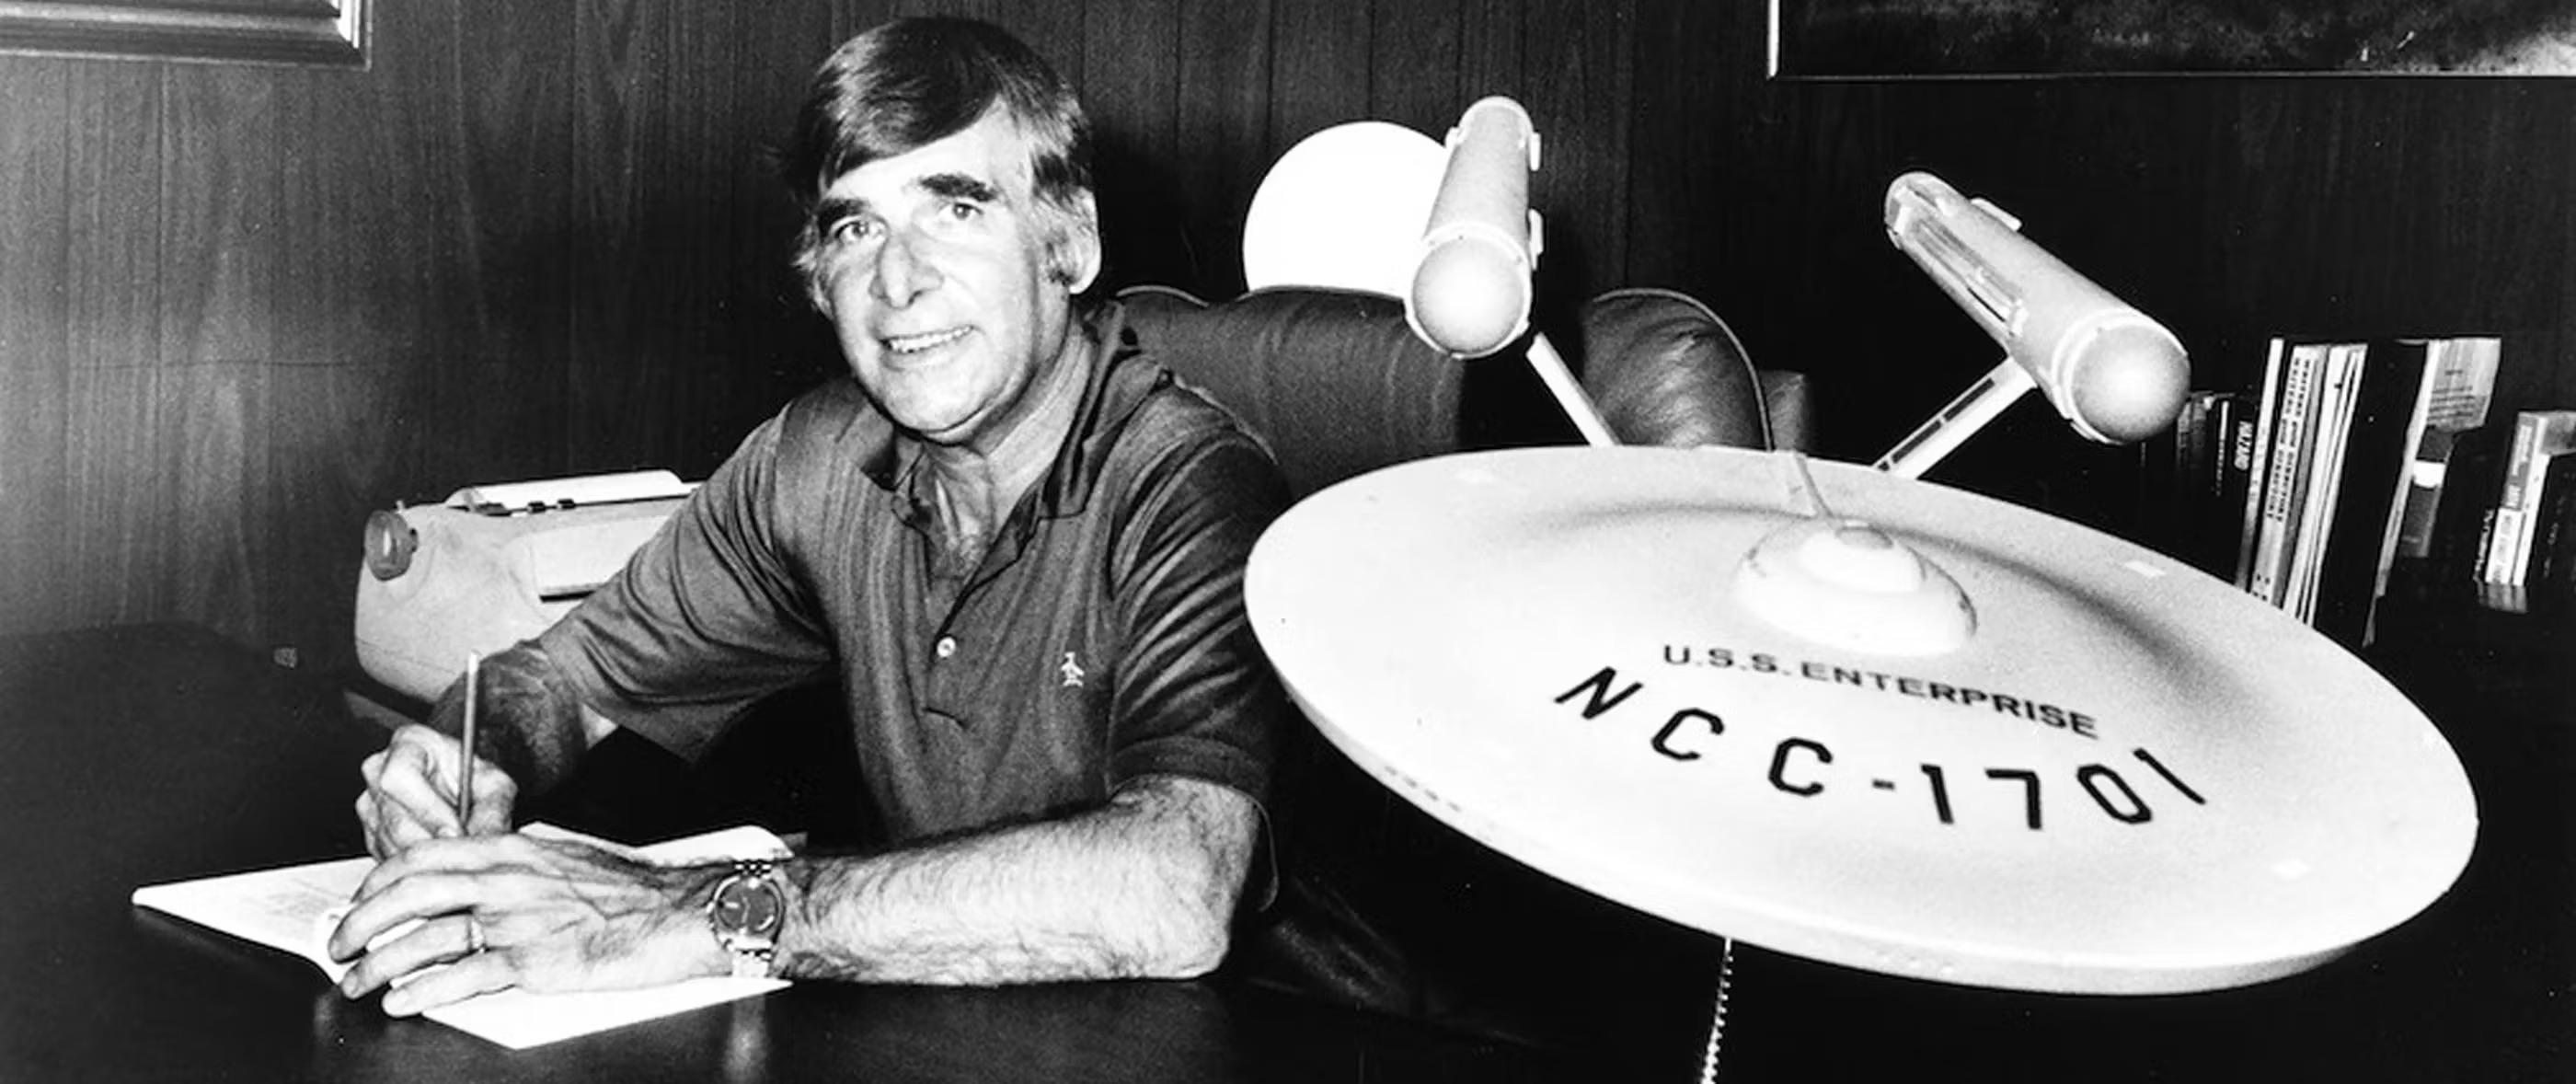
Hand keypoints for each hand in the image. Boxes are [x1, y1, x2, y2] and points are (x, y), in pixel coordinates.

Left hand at [328, 833, 725, 1015]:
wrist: (680, 911)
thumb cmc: (631, 890)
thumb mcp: (564, 857)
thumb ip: (516, 867)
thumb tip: (479, 880)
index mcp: (511, 849)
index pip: (423, 856)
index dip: (378, 880)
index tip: (361, 900)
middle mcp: (506, 880)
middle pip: (409, 895)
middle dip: (361, 921)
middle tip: (340, 944)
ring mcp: (518, 922)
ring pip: (425, 939)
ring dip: (379, 964)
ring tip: (358, 982)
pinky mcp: (535, 964)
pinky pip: (463, 978)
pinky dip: (423, 992)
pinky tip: (403, 1001)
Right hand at [355, 724, 516, 858]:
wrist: (463, 788)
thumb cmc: (475, 777)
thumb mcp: (496, 785)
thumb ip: (493, 811)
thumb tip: (486, 840)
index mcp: (408, 744)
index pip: (399, 778)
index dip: (428, 810)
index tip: (456, 831)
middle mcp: (379, 770)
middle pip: (394, 820)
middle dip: (432, 844)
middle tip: (462, 857)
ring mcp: (370, 804)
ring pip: (390, 845)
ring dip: (426, 860)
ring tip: (457, 860)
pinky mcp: (370, 834)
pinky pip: (388, 859)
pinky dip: (417, 868)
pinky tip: (440, 863)